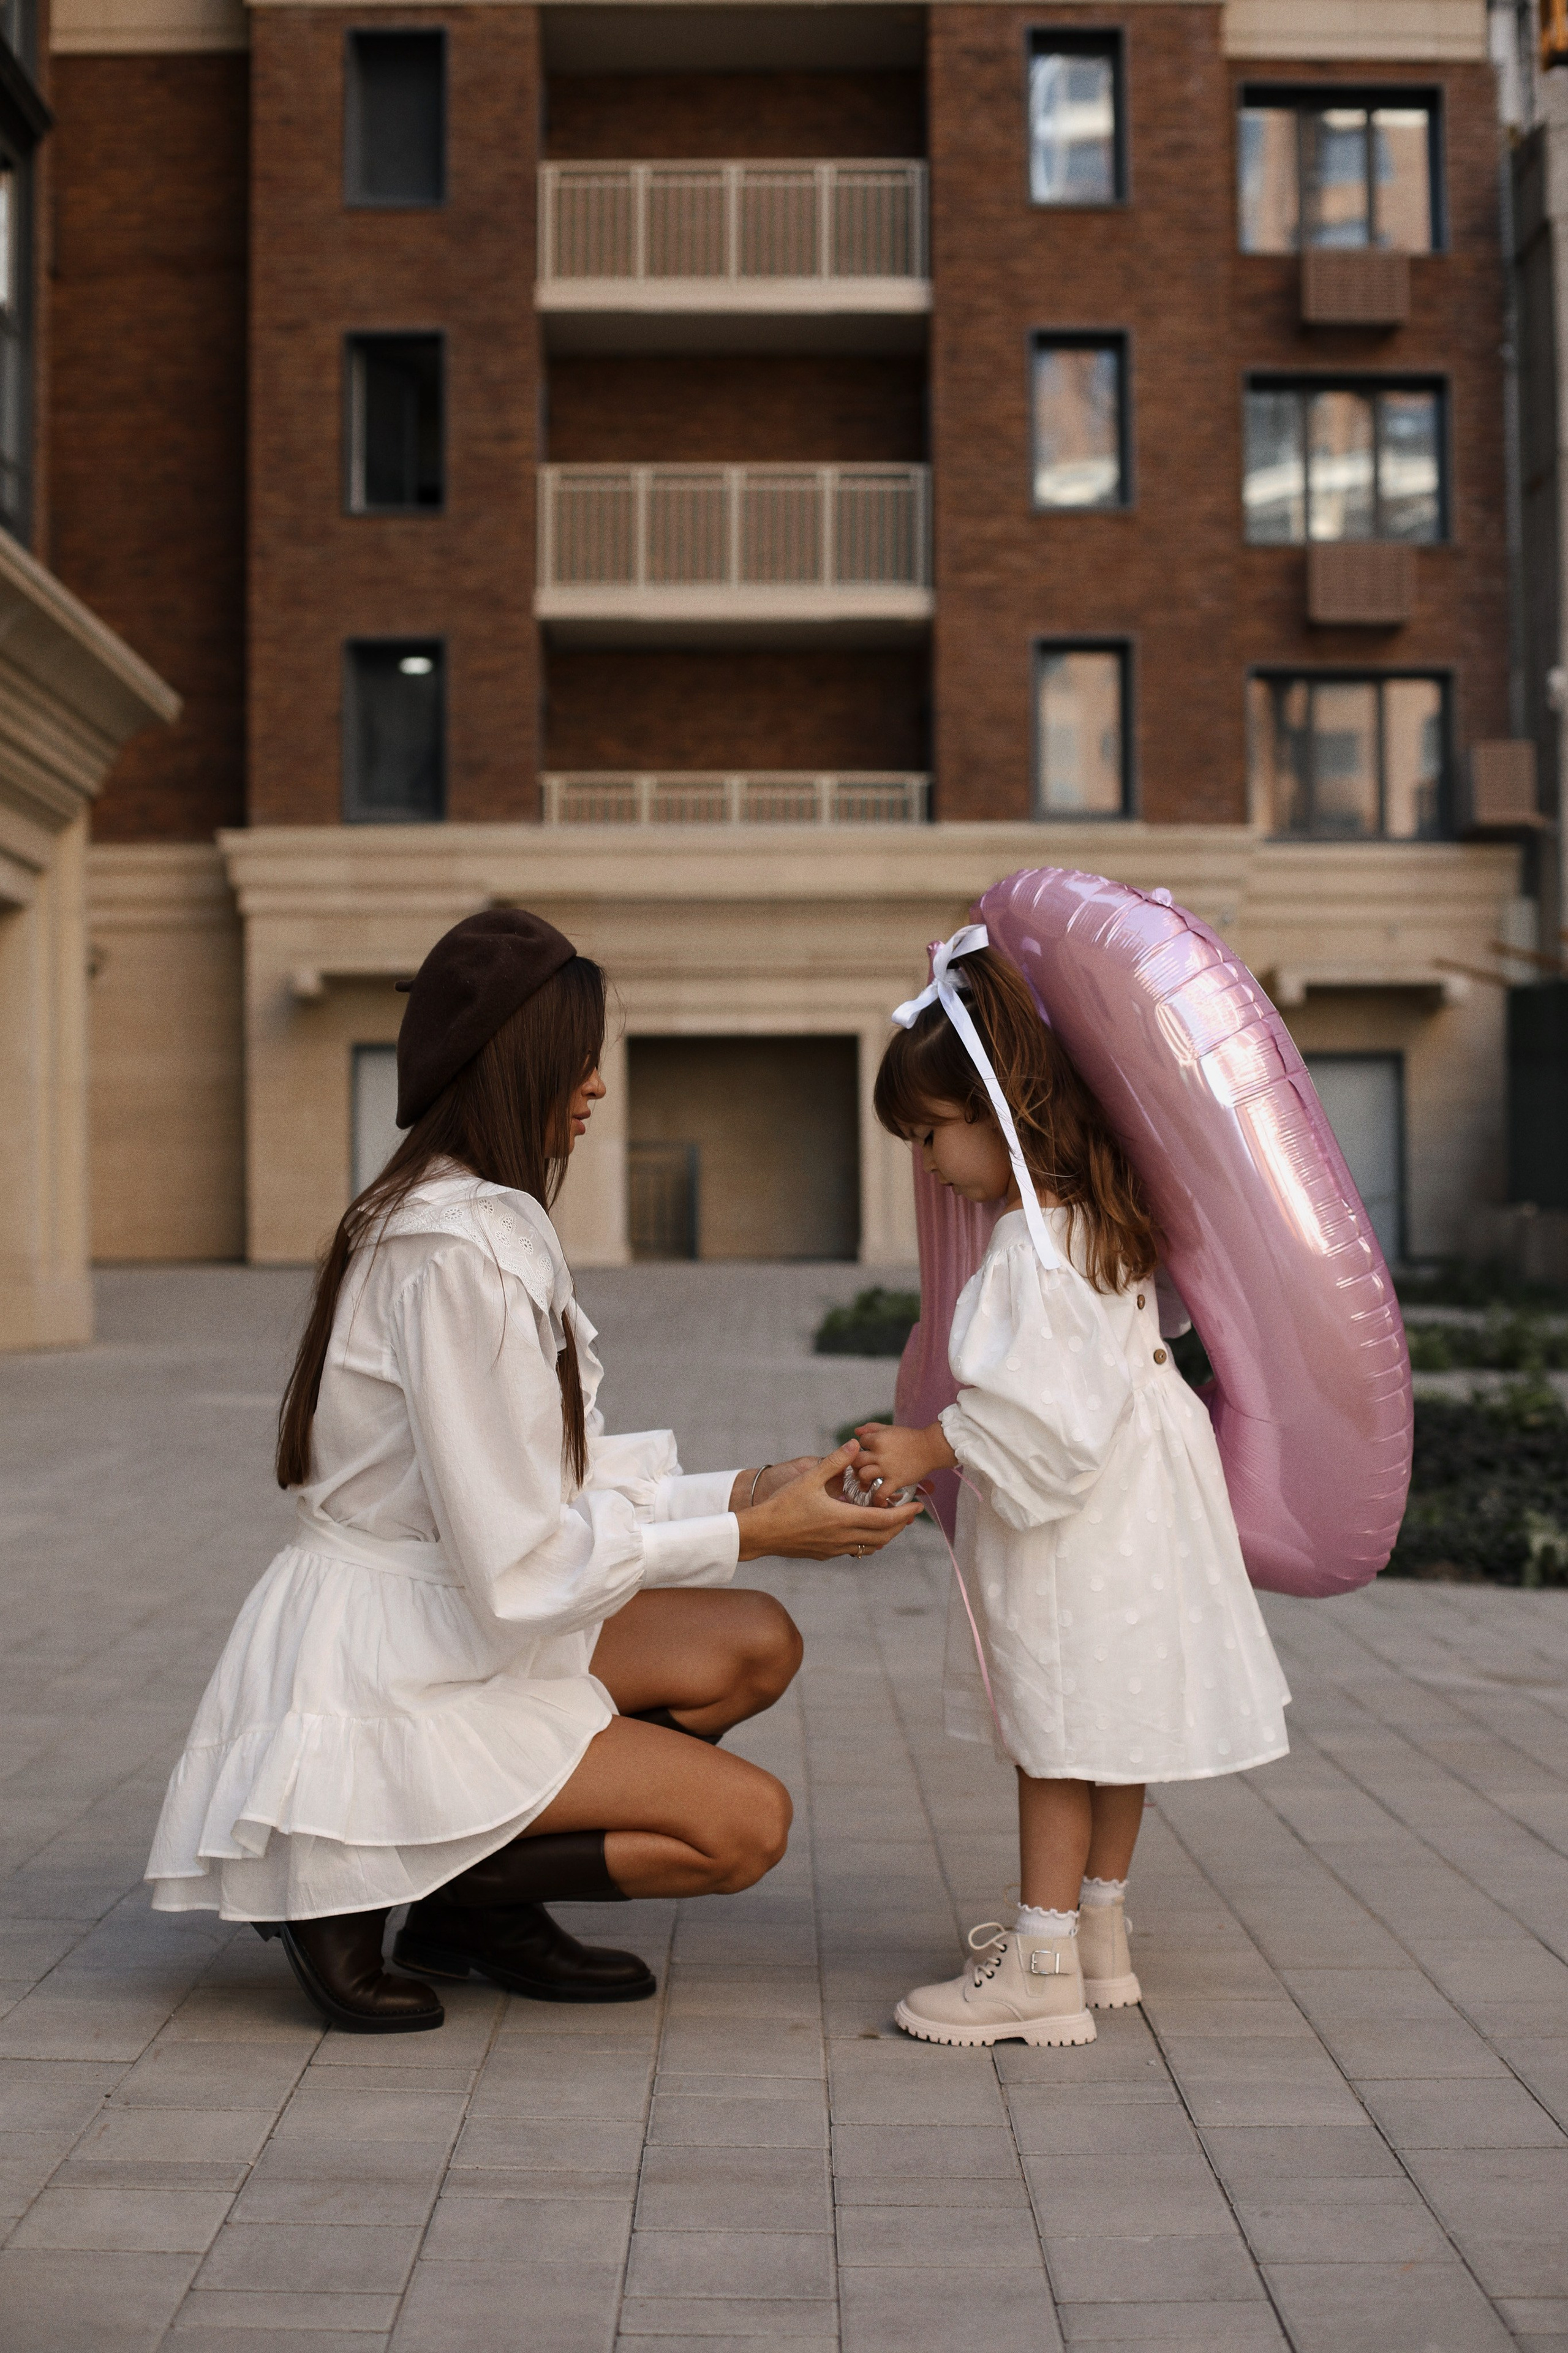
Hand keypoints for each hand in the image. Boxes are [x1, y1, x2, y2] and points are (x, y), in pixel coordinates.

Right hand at [736, 1442, 922, 1562]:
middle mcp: (844, 1538)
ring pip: (871, 1546)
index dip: (904, 1514)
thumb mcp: (809, 1479)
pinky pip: (855, 1549)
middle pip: (883, 1536)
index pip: (885, 1520)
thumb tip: (854, 1445)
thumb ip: (834, 1462)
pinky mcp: (826, 1554)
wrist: (762, 1533)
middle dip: (899, 1524)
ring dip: (885, 1534)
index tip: (917, 1507)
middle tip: (909, 1513)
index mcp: (844, 1519)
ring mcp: (835, 1549)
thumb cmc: (783, 1505)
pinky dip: (867, 1540)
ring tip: (890, 1520)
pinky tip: (862, 1530)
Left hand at [853, 1420, 955, 1501]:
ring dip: (863, 1481)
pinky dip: (877, 1499)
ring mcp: (887, 1468)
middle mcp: (880, 1453)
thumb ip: (872, 1428)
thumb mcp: (890, 1429)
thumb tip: (856, 1432)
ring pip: (864, 1475)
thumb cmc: (910, 1438)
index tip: (867, 1454)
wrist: (930, 1448)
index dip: (862, 1448)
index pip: (859, 1443)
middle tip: (860, 1470)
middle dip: (856, 1466)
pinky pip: (880, 1493)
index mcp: (878, 1439)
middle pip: (856, 1461)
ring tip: (867, 1484)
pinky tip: (878, 1500)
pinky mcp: (896, 1481)